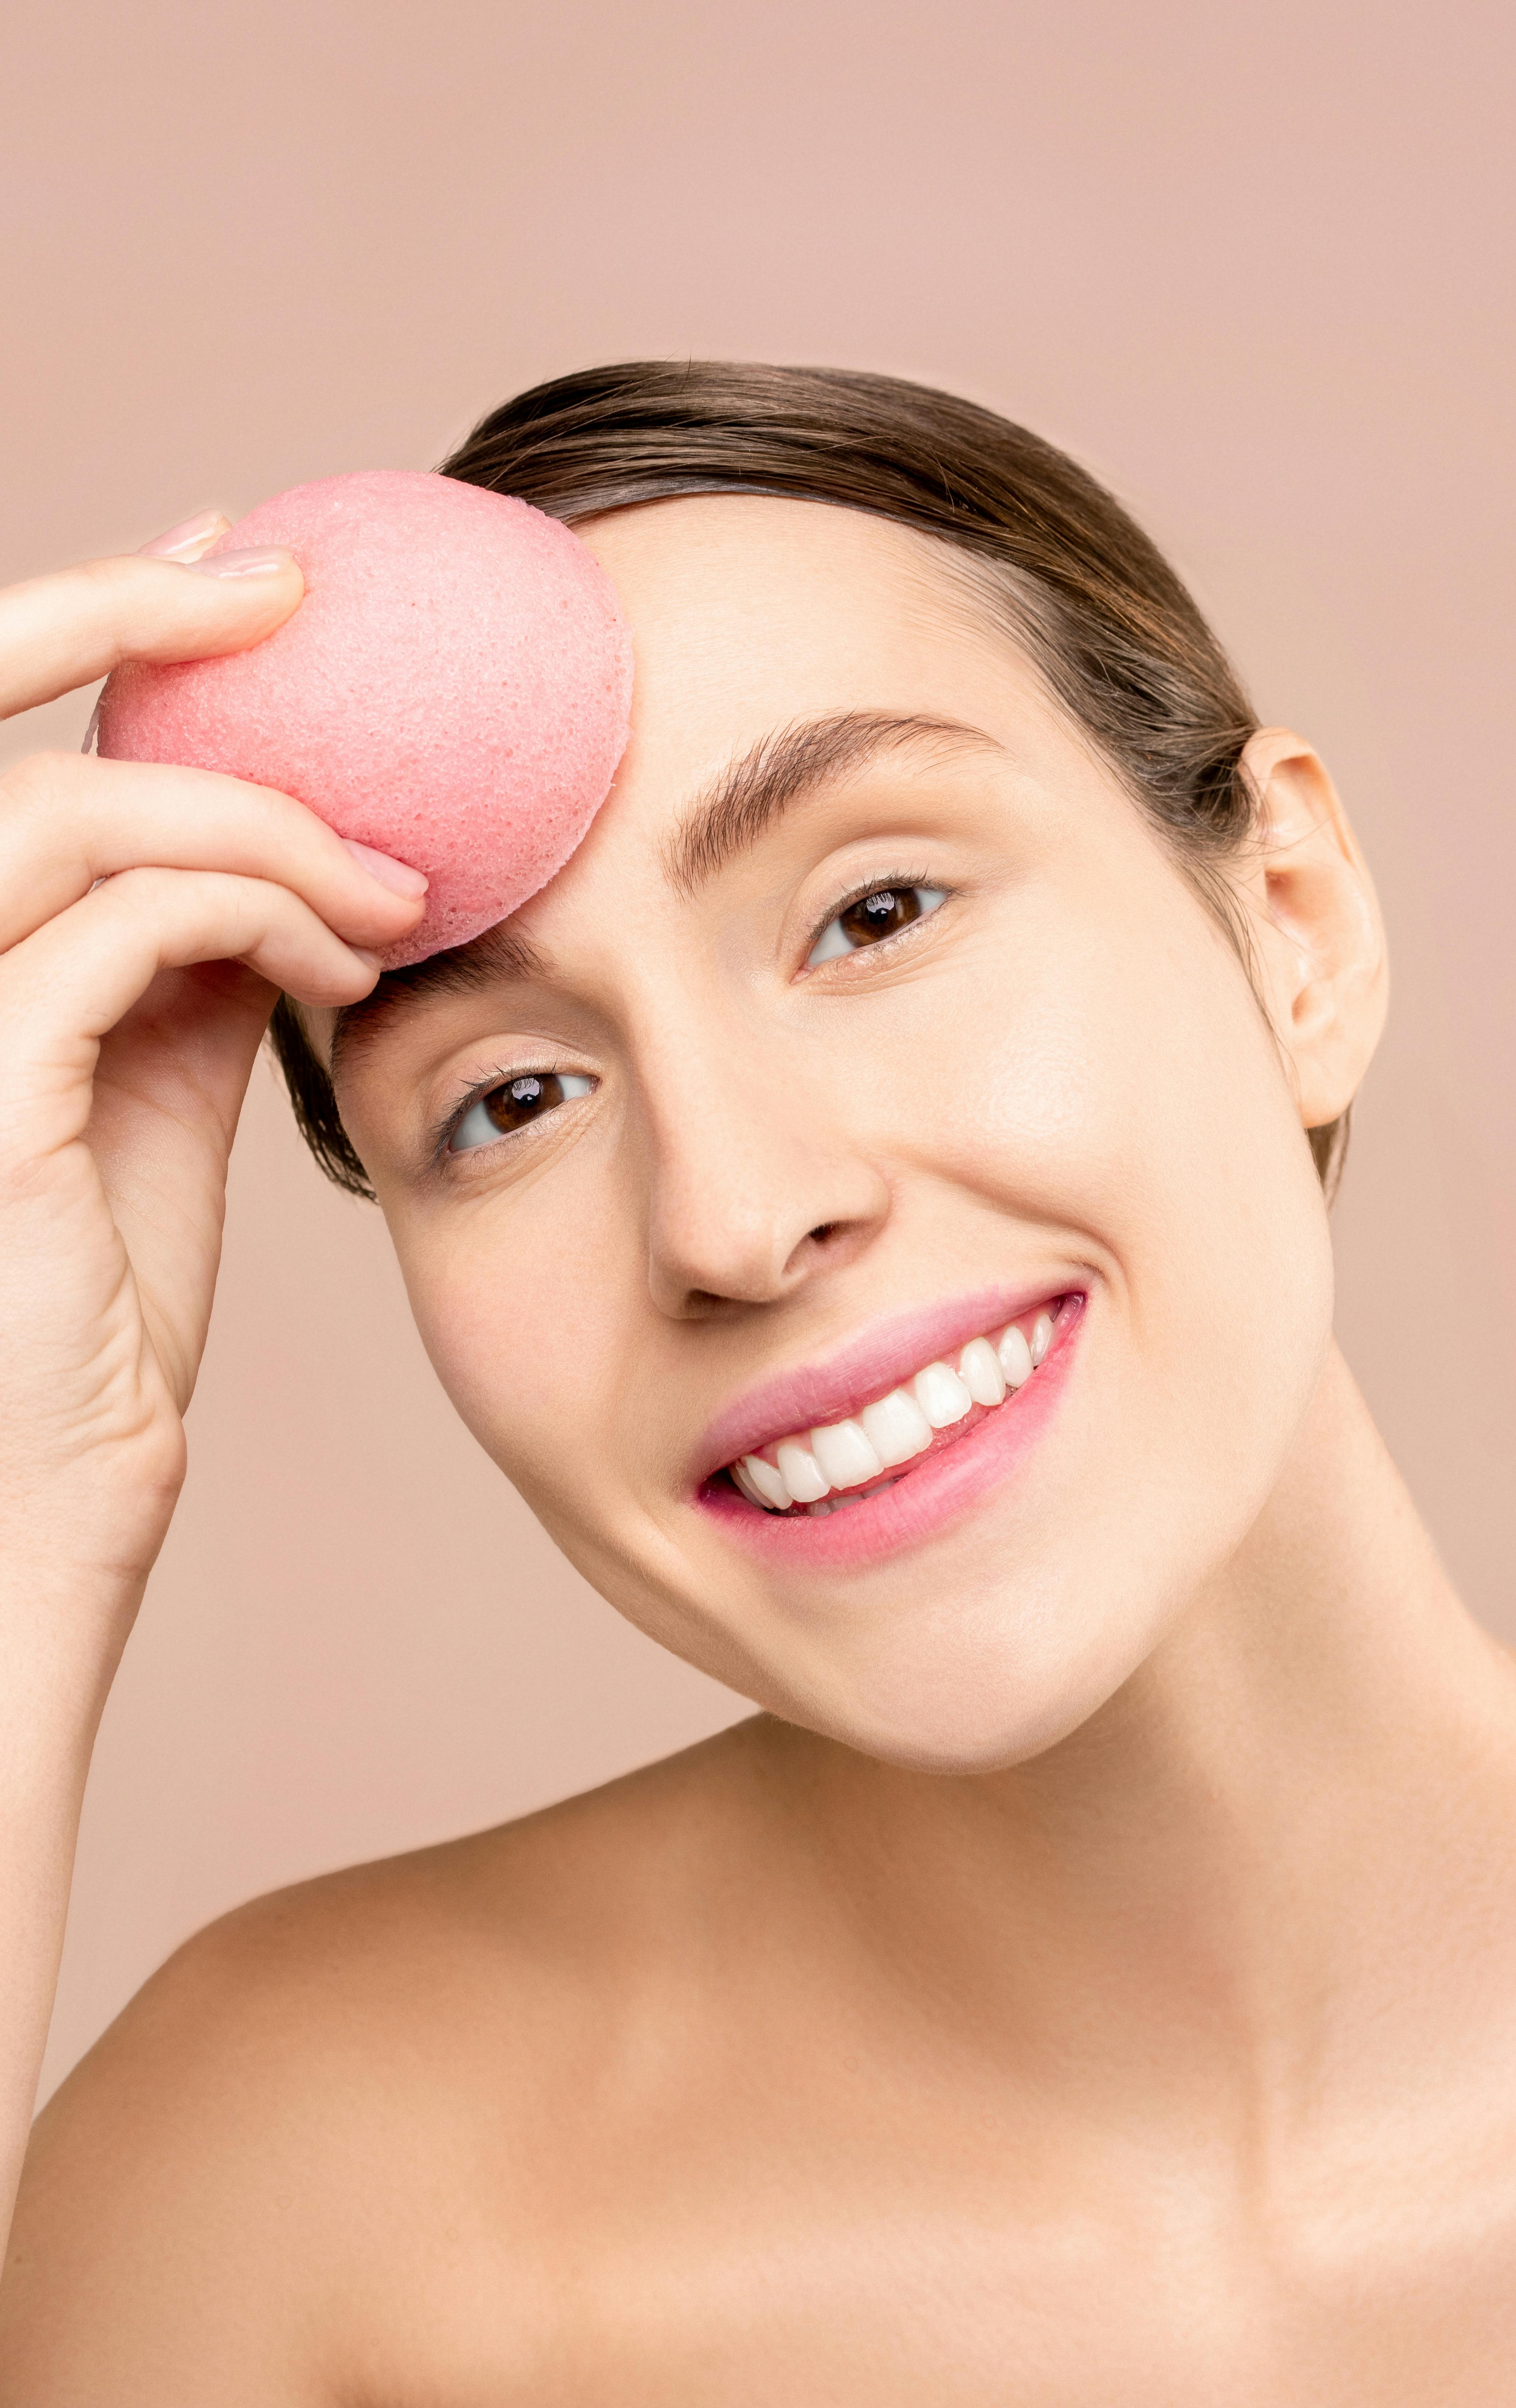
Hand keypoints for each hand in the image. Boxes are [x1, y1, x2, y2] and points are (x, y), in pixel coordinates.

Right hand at [0, 521, 424, 1639]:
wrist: (46, 1494)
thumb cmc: (86, 1318)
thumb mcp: (139, 1100)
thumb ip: (172, 969)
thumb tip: (271, 860)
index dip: (92, 624)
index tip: (228, 573)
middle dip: (119, 611)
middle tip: (281, 584)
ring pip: (74, 812)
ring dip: (259, 816)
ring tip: (386, 885)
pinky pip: (125, 923)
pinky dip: (258, 909)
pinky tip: (346, 958)